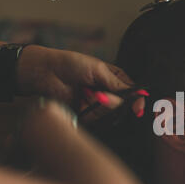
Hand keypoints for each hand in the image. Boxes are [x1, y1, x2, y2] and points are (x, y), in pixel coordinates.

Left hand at [16, 45, 144, 117]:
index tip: (138, 108)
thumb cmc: (71, 64)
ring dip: (100, 105)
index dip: (136, 100)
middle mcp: (108, 92)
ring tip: (87, 94)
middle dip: (114, 101)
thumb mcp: (98, 70)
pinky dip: (92, 112)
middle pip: (122, 103)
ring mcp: (97, 104)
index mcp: (113, 78)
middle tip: (101, 95)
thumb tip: (138, 94)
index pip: (132, 91)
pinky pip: (97, 119)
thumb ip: (118, 84)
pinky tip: (82, 101)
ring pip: (110, 112)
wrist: (46, 73)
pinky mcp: (87, 114)